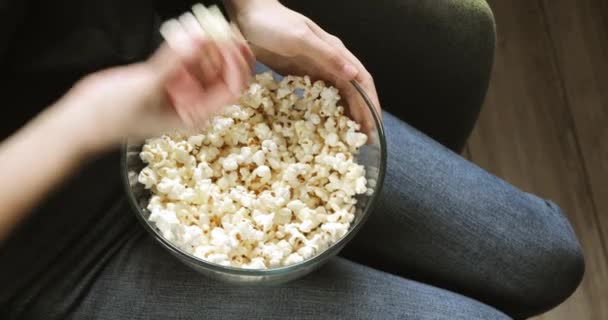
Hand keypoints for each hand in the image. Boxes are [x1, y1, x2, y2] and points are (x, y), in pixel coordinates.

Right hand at [58, 17, 252, 151]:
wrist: (81, 120)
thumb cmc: (111, 115)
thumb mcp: (146, 87)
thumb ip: (173, 63)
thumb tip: (198, 41)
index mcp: (194, 114)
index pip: (229, 90)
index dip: (236, 67)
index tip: (232, 43)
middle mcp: (191, 103)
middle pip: (220, 76)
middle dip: (225, 52)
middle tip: (225, 28)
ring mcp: (178, 91)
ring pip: (202, 65)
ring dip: (207, 46)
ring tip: (208, 23)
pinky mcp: (164, 78)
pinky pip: (183, 59)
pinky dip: (187, 45)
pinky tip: (191, 28)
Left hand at [226, 0, 381, 131]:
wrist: (249, 15)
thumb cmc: (273, 24)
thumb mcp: (300, 39)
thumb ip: (327, 56)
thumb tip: (354, 75)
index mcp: (335, 51)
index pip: (362, 81)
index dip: (371, 103)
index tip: (375, 126)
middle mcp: (330, 61)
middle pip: (353, 91)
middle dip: (362, 114)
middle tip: (365, 141)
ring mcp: (316, 68)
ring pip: (339, 95)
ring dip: (347, 114)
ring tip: (350, 136)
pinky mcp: (301, 74)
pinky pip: (320, 95)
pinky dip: (327, 110)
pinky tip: (327, 123)